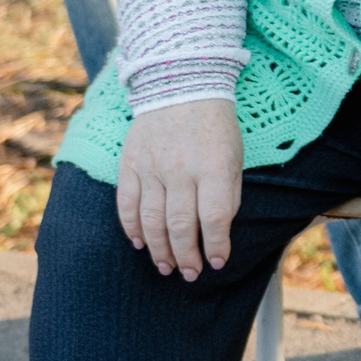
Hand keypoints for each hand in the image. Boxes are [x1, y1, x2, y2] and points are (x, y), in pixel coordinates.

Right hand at [115, 98, 245, 280]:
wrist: (181, 86)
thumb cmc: (215, 126)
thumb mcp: (234, 156)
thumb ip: (227, 193)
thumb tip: (218, 230)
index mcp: (214, 167)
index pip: (215, 217)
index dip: (216, 245)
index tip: (218, 262)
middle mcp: (181, 170)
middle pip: (180, 225)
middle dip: (186, 256)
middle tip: (189, 273)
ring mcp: (152, 168)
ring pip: (151, 221)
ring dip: (158, 249)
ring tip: (167, 266)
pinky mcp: (130, 165)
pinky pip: (127, 204)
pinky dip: (132, 228)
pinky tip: (139, 243)